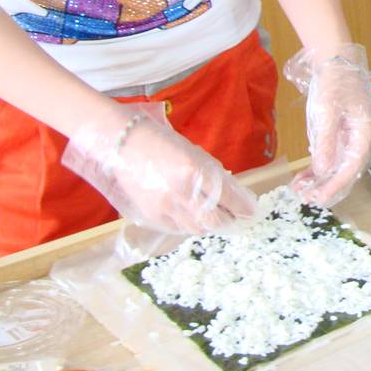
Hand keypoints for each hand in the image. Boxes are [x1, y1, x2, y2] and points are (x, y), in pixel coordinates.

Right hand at [62, 104, 257, 233]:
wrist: (119, 142)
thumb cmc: (159, 141)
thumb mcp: (193, 153)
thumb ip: (212, 174)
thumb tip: (232, 193)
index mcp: (195, 171)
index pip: (229, 198)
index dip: (243, 207)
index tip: (251, 210)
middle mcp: (181, 193)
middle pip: (215, 221)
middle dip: (229, 220)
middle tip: (236, 217)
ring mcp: (164, 207)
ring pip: (197, 228)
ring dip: (209, 224)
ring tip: (215, 216)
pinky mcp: (151, 216)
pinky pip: (177, 228)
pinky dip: (189, 225)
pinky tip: (191, 215)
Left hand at [283, 44, 370, 207]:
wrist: (340, 64)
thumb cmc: (334, 83)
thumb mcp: (326, 111)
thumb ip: (325, 142)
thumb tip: (323, 170)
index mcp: (368, 134)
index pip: (352, 167)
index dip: (334, 185)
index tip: (317, 198)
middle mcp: (370, 141)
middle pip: (349, 171)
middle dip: (326, 186)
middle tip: (303, 197)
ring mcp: (363, 141)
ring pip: (343, 168)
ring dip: (322, 179)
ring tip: (299, 189)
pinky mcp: (353, 139)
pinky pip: (340, 158)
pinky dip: (323, 168)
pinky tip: (305, 177)